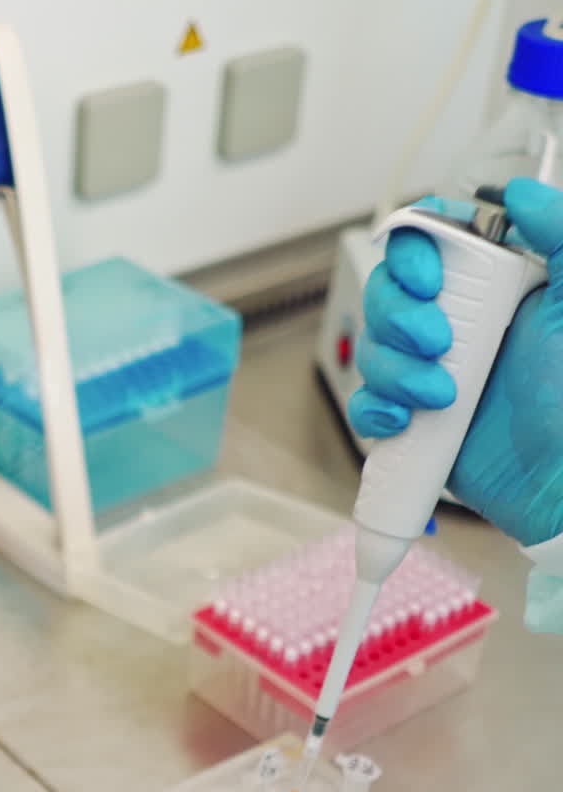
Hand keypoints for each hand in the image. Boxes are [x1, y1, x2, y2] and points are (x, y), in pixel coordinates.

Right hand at [349, 177, 562, 548]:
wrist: (557, 481)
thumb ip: (559, 236)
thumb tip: (520, 192)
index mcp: (493, 284)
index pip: (431, 241)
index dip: (413, 251)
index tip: (430, 278)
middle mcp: (457, 322)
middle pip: (386, 294)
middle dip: (399, 319)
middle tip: (439, 342)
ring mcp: (429, 371)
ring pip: (374, 351)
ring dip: (397, 373)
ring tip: (441, 397)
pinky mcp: (411, 418)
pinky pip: (366, 404)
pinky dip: (376, 412)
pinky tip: (407, 422)